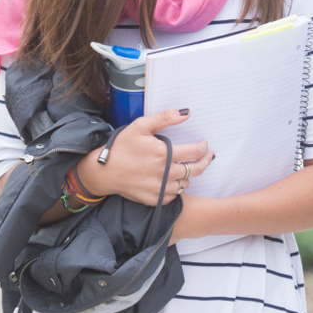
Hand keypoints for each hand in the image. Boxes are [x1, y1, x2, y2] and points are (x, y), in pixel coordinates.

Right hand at [75, 108, 215, 206]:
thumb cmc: (121, 147)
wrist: (103, 172)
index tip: (203, 145)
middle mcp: (165, 173)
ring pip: (186, 184)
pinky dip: (176, 188)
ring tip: (185, 167)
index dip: (203, 148)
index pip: (195, 152)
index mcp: (164, 154)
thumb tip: (186, 113)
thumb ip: (165, 118)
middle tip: (208, 157)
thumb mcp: (140, 126)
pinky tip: (171, 180)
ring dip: (188, 175)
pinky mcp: (155, 200)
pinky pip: (174, 196)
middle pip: (196, 170)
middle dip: (205, 162)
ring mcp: (160, 189)